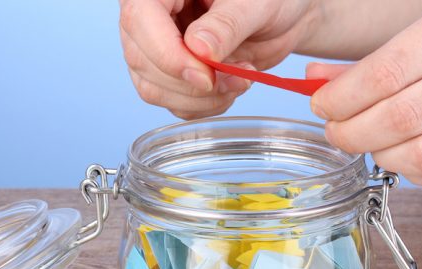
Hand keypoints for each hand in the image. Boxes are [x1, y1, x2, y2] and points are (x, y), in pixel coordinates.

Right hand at [119, 0, 315, 118]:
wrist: (282, 15)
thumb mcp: (254, 3)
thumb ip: (226, 24)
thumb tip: (197, 49)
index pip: (140, 21)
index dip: (168, 56)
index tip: (206, 77)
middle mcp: (148, 17)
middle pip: (143, 60)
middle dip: (191, 82)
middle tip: (238, 76)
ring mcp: (155, 48)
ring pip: (154, 88)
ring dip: (200, 98)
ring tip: (240, 79)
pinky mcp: (168, 75)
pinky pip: (173, 103)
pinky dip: (204, 106)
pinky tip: (230, 88)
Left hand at [308, 0, 421, 185]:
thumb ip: (376, 58)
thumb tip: (315, 82)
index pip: (386, 72)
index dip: (342, 98)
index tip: (322, 106)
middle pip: (400, 118)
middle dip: (351, 132)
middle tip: (335, 131)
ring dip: (380, 155)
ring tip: (369, 143)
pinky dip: (412, 171)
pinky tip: (404, 152)